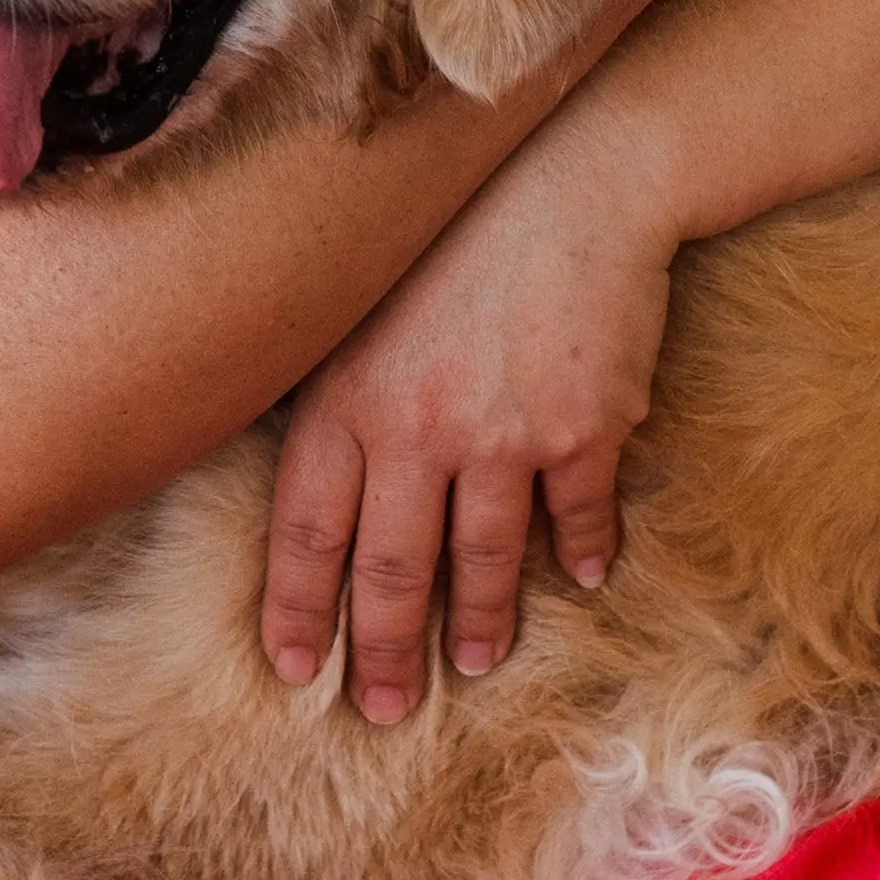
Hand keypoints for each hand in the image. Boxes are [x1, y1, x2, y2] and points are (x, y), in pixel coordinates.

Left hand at [259, 71, 685, 723]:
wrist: (576, 169)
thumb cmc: (455, 222)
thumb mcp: (362, 296)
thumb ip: (335, 385)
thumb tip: (314, 468)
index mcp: (345, 396)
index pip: (305, 530)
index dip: (297, 607)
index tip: (295, 667)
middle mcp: (415, 429)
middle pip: (390, 570)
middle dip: (384, 650)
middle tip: (384, 709)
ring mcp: (503, 437)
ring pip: (482, 560)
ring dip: (476, 623)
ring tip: (473, 661)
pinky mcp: (582, 431)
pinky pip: (577, 517)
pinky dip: (582, 551)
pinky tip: (585, 575)